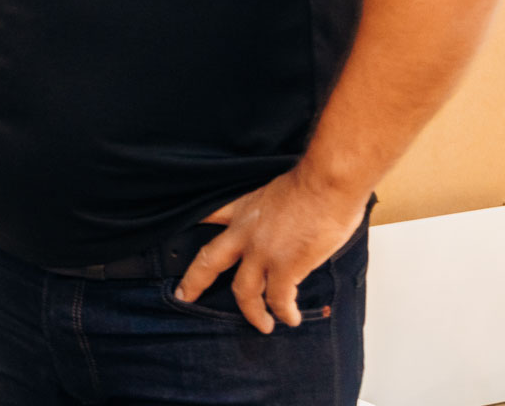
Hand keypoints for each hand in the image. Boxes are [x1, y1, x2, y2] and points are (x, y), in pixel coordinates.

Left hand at [175, 167, 370, 333]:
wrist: (327, 183)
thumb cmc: (314, 181)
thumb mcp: (277, 190)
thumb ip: (272, 211)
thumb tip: (285, 224)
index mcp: (242, 207)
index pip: (207, 215)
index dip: (192, 227)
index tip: (176, 238)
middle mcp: (244, 232)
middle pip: (208, 261)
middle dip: (193, 282)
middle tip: (183, 296)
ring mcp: (261, 252)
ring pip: (244, 291)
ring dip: (252, 311)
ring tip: (261, 324)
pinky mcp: (284, 267)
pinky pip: (278, 299)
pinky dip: (283, 312)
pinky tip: (289, 319)